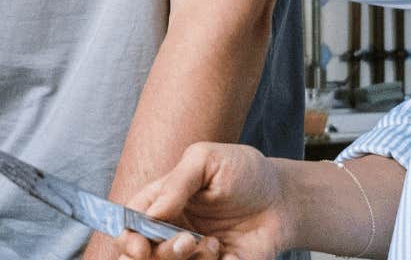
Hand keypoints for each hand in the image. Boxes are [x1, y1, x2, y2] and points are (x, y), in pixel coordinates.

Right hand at [112, 143, 289, 259]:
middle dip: (160, 253)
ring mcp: (190, 253)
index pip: (129, 223)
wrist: (283, 200)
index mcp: (161, 201)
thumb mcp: (207, 159)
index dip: (127, 238)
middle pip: (142, 254)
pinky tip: (228, 252)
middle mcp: (170, 230)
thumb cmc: (244, 172)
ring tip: (213, 244)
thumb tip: (149, 212)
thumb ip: (176, 182)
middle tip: (185, 241)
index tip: (138, 246)